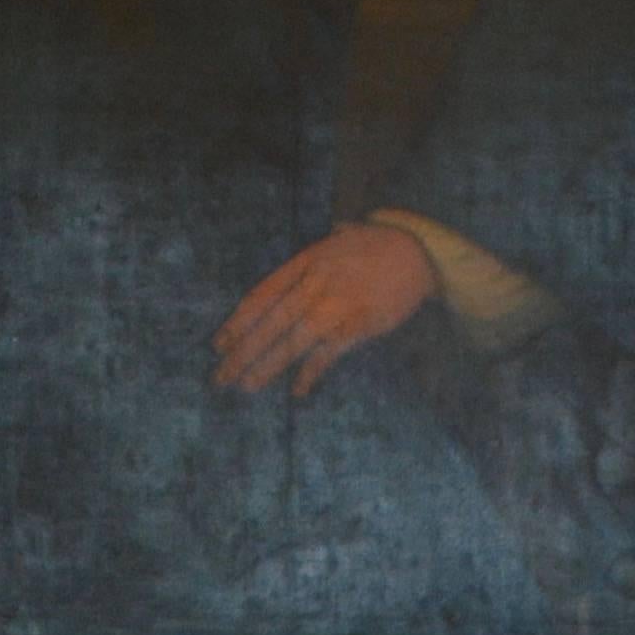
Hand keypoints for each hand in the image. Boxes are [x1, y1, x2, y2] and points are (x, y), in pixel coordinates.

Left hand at [211, 222, 432, 393]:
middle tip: (221, 377)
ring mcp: (336, 305)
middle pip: (270, 322)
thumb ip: (304, 268)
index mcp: (305, 262)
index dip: (238, 323)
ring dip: (268, 366)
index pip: (261, 295)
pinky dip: (310, 373)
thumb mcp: (330, 245)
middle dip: (243, 352)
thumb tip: (278, 292)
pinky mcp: (358, 325)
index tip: (219, 345)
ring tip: (247, 387)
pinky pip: (327, 354)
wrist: (415, 249)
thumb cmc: (372, 247)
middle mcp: (315, 283)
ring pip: (293, 340)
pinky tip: (297, 390)